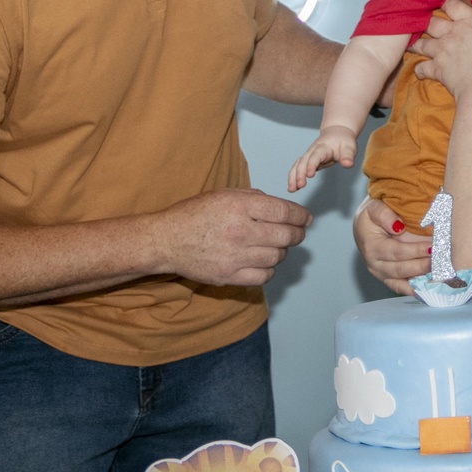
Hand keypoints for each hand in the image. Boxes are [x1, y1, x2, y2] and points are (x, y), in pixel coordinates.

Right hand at [160, 188, 311, 286]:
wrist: (166, 240)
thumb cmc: (194, 214)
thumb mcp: (224, 194)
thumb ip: (254, 198)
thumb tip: (280, 207)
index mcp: (239, 207)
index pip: (284, 212)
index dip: (300, 216)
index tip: (306, 218)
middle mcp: (239, 231)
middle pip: (285, 236)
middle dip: (298, 234)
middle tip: (298, 233)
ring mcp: (234, 256)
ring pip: (277, 257)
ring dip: (282, 251)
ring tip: (277, 246)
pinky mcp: (229, 276)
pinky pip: (263, 276)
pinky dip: (269, 269)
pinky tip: (264, 261)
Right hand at [288, 125, 357, 190]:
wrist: (337, 134)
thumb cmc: (343, 141)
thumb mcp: (349, 147)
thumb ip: (348, 156)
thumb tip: (348, 164)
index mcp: (323, 147)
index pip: (315, 156)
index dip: (311, 165)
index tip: (309, 174)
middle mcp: (312, 151)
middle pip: (303, 161)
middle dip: (300, 173)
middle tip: (300, 185)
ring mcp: (309, 156)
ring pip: (298, 165)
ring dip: (293, 176)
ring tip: (292, 189)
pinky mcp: (308, 161)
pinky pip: (298, 168)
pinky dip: (293, 177)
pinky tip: (293, 188)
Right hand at [353, 198, 430, 294]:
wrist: (364, 225)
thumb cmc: (371, 216)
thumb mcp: (373, 207)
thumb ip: (383, 214)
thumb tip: (398, 227)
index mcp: (372, 246)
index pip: (397, 251)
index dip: (415, 251)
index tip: (432, 247)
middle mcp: (375, 264)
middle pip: (401, 269)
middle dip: (421, 266)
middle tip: (439, 262)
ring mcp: (381, 274)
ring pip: (402, 283)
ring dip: (420, 281)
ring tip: (438, 276)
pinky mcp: (388, 279)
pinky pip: (401, 288)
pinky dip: (415, 290)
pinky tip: (430, 288)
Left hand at [411, 0, 471, 98]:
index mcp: (470, 22)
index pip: (452, 5)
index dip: (448, 4)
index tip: (447, 6)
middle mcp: (452, 33)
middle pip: (431, 22)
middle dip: (428, 23)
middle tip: (427, 25)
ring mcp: (442, 51)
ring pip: (422, 44)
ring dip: (418, 45)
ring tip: (415, 45)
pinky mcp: (436, 69)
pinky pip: (422, 68)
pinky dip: (420, 70)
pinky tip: (421, 71)